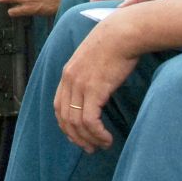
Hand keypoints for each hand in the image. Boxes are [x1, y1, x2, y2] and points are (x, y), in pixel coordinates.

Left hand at [54, 16, 140, 151]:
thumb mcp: (94, 57)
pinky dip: (97, 134)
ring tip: (102, 145)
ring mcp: (80, 85)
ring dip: (89, 139)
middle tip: (89, 148)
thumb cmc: (115, 43)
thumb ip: (90, 73)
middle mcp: (69, 80)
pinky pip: (89, 121)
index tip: (77, 135)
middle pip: (64, 118)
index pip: (58, 106)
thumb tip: (97, 88)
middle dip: (76, 137)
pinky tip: (107, 138)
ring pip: (76, 123)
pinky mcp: (94, 90)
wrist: (123, 32)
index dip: (66, 124)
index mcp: (68, 73)